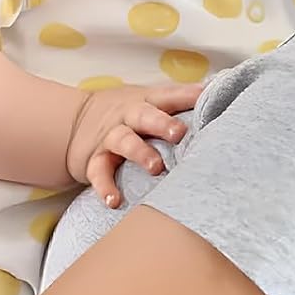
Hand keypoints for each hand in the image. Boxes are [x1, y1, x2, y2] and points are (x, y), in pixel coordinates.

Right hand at [67, 82, 202, 208]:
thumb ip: (181, 102)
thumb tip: (221, 93)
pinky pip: (99, 172)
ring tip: (155, 167)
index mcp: (147, 101)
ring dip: (140, 153)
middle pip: (145, 115)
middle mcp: (128, 116)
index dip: (187, 96)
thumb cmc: (127, 113)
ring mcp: (110, 137)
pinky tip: (114, 201)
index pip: (169, 96)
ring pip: (124, 141)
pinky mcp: (94, 160)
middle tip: (179, 133)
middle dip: (162, 124)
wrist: (73, 121)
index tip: (204, 97)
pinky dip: (105, 186)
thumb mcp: (149, 101)